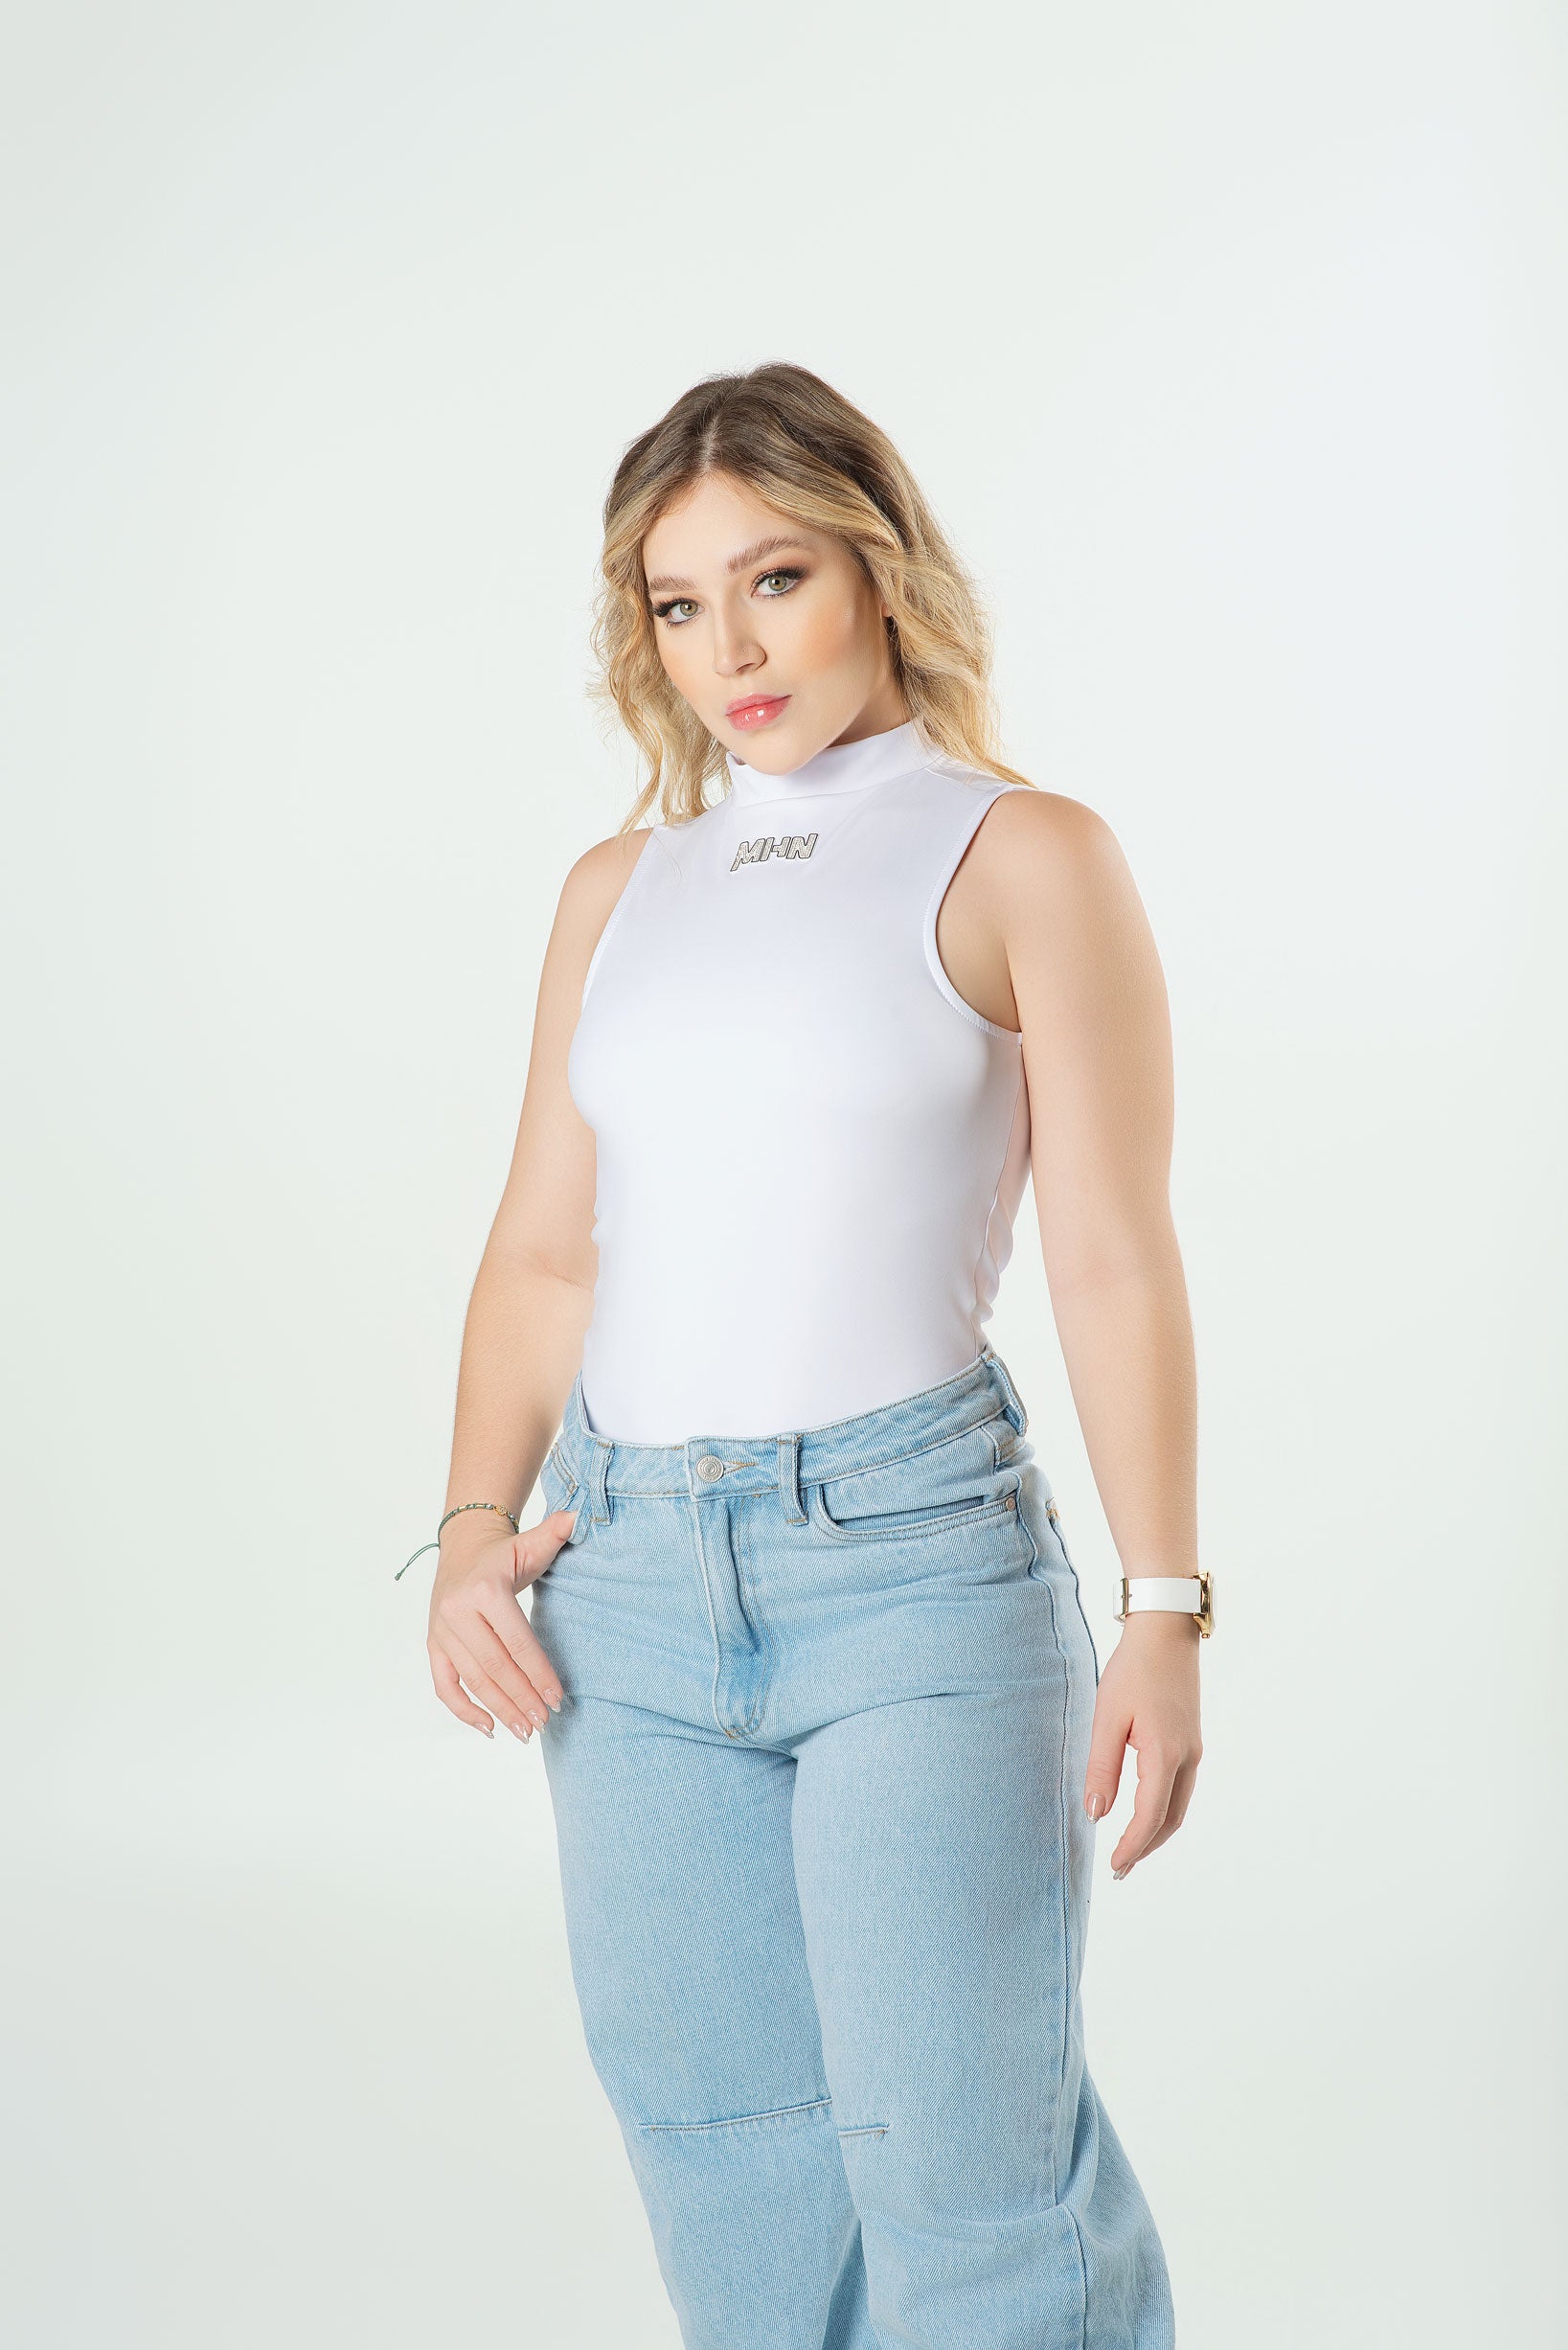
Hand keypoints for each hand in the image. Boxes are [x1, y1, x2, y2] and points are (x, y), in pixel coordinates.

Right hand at [425, 1509, 576, 1742]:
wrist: (463, 1547)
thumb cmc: (505, 1553)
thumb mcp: (530, 1542)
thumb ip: (556, 1533)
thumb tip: (580, 1517)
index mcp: (485, 1590)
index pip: (517, 1641)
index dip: (538, 1673)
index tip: (558, 1698)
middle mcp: (458, 1612)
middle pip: (495, 1666)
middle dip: (522, 1698)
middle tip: (545, 1722)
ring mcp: (442, 1631)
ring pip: (472, 1680)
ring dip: (499, 1709)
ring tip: (525, 1732)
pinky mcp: (433, 1645)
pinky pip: (444, 1685)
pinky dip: (463, 1710)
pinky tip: (489, 1728)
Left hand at [1082, 1612, 1202, 1877]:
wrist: (1166, 1631)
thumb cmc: (1133, 1670)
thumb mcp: (1107, 1717)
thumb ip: (1101, 1767)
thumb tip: (1096, 1813)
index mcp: (1165, 1755)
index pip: (1149, 1817)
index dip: (1131, 1846)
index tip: (1114, 1867)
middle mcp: (1187, 1758)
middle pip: (1169, 1820)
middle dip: (1145, 1847)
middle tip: (1120, 1868)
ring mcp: (1193, 1749)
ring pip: (1178, 1806)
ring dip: (1156, 1831)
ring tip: (1130, 1846)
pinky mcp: (1191, 1739)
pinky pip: (1180, 1788)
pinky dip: (1164, 1809)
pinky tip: (1144, 1810)